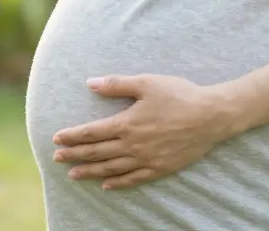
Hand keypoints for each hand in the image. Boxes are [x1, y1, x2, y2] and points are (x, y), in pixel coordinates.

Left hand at [51, 75, 237, 189]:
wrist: (212, 116)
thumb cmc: (179, 95)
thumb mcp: (146, 83)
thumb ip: (116, 84)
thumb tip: (90, 83)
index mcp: (127, 123)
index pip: (91, 133)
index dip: (72, 136)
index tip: (56, 138)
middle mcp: (133, 145)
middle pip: (97, 153)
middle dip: (75, 155)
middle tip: (56, 158)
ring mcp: (147, 159)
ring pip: (112, 169)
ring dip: (90, 172)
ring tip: (73, 175)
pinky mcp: (161, 168)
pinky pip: (135, 179)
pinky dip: (119, 183)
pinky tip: (107, 185)